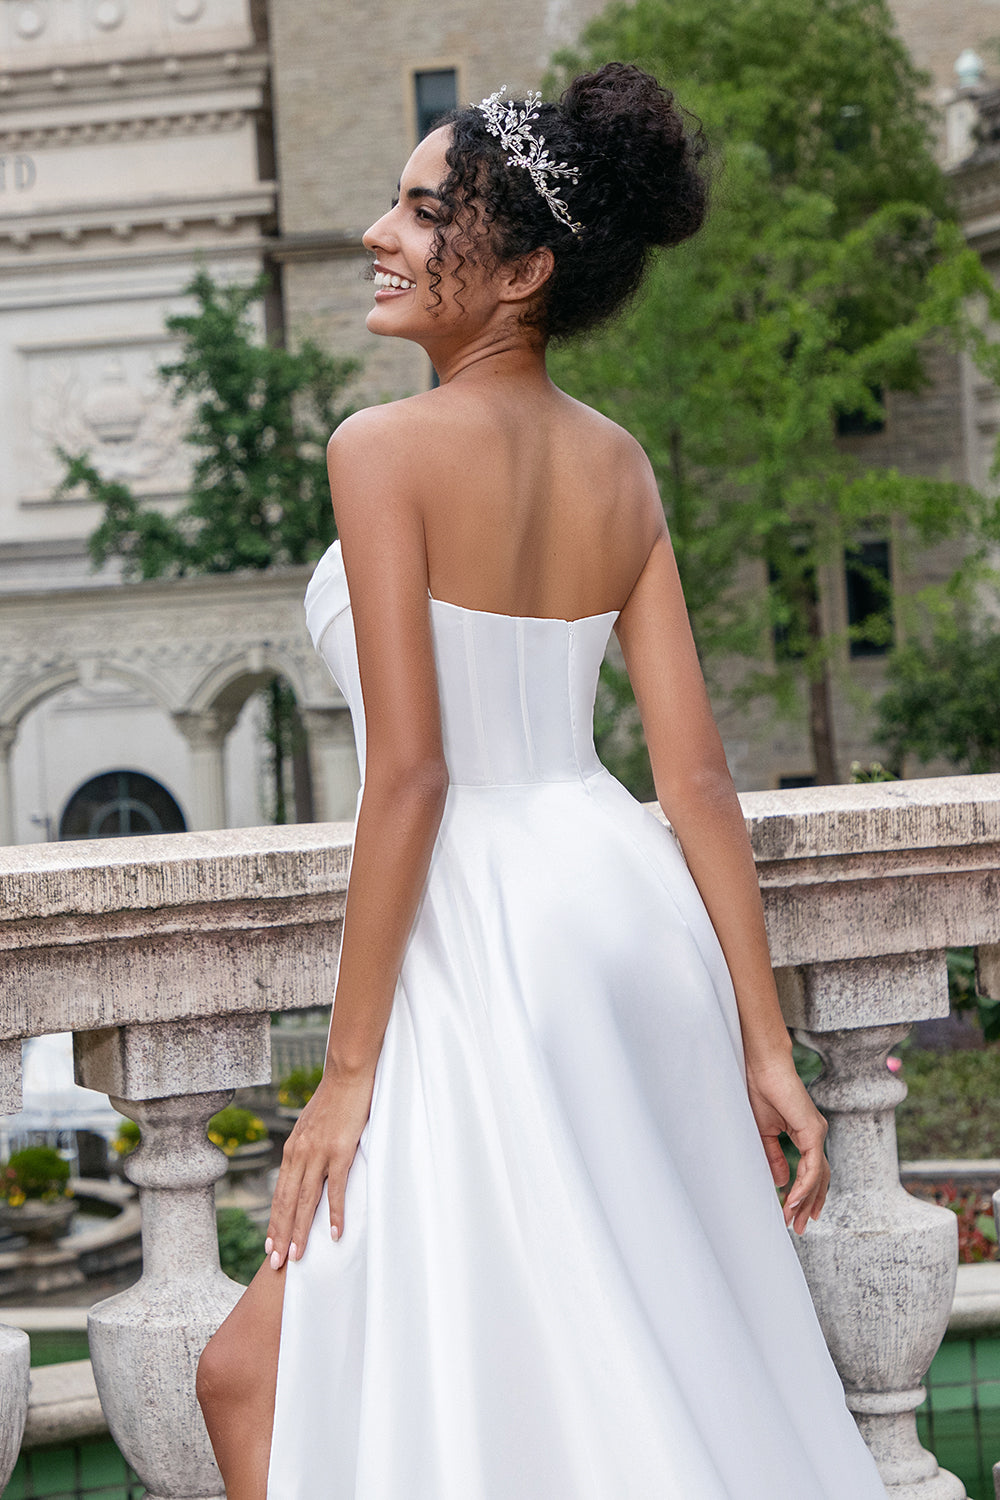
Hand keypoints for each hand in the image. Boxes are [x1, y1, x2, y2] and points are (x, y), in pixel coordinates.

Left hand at [265, 1065, 374, 1269]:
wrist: (346, 1075)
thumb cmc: (333, 1099)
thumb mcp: (311, 1125)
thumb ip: (307, 1148)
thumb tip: (306, 1167)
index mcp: (292, 1149)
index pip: (279, 1194)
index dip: (274, 1222)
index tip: (270, 1246)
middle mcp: (300, 1154)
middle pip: (287, 1202)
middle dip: (281, 1235)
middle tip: (277, 1263)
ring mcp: (319, 1153)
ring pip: (305, 1200)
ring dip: (301, 1231)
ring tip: (297, 1256)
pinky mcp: (340, 1151)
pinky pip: (336, 1188)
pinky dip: (334, 1213)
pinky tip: (334, 1233)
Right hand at [744, 1053, 828, 1235]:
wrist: (761, 1067)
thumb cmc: (759, 1091)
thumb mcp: (763, 1133)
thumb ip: (774, 1157)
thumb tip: (782, 1183)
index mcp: (806, 1133)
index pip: (812, 1171)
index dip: (805, 1194)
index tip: (794, 1215)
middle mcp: (816, 1134)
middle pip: (819, 1178)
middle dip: (809, 1205)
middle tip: (798, 1227)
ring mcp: (817, 1132)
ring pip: (818, 1176)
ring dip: (805, 1201)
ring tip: (792, 1219)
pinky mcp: (813, 1130)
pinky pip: (812, 1166)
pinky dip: (804, 1186)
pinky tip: (793, 1200)